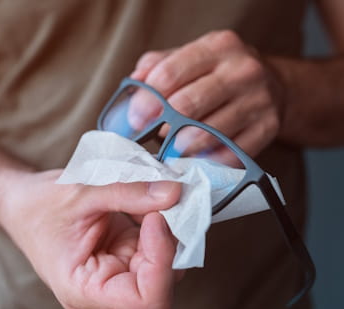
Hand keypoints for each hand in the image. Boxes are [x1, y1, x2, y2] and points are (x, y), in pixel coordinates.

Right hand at [0, 169, 182, 308]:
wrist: (21, 203)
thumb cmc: (39, 206)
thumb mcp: (82, 194)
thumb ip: (129, 193)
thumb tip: (175, 193)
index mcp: (85, 291)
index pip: (148, 300)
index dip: (162, 260)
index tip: (157, 217)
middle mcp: (106, 291)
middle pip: (163, 281)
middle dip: (169, 240)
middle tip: (165, 199)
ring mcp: (117, 274)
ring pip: (165, 262)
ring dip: (167, 228)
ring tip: (151, 195)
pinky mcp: (124, 256)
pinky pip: (155, 245)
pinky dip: (158, 221)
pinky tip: (146, 200)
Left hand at [131, 30, 284, 162]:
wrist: (274, 86)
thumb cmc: (218, 73)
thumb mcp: (190, 57)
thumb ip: (157, 67)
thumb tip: (134, 87)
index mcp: (218, 46)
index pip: (169, 74)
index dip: (146, 101)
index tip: (136, 119)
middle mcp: (242, 70)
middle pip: (187, 105)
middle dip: (161, 126)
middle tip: (152, 136)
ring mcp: (258, 100)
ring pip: (206, 133)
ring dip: (181, 147)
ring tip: (172, 148)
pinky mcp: (267, 128)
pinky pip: (228, 153)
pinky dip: (206, 161)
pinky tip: (196, 159)